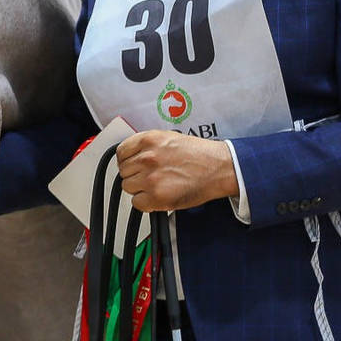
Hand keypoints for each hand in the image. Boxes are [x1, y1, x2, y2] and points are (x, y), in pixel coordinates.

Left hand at [115, 130, 237, 212]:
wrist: (219, 168)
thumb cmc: (200, 154)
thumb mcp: (169, 138)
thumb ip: (148, 146)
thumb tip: (132, 156)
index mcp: (149, 140)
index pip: (121, 152)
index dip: (127, 161)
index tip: (133, 165)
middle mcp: (147, 158)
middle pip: (124, 171)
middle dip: (135, 175)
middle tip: (150, 177)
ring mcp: (151, 178)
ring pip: (128, 187)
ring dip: (140, 189)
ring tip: (157, 186)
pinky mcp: (157, 196)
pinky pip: (137, 203)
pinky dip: (146, 203)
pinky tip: (158, 196)